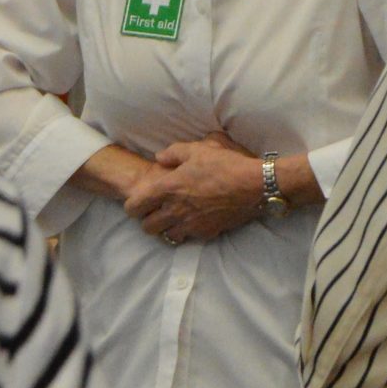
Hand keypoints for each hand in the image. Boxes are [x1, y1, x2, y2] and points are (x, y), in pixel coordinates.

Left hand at [125, 137, 264, 244]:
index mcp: (168, 188)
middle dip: (148, 220)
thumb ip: (173, 153)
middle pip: (147, 228)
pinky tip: (194, 220)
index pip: (135, 207)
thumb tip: (159, 157)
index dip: (133, 206)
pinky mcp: (206, 233)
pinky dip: (187, 231)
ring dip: (167, 228)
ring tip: (175, 217)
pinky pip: (188, 238)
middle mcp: (175, 210)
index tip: (141, 202)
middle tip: (157, 211)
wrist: (253, 185)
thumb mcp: (198, 149)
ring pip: (166, 236)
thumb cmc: (224, 164)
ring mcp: (190, 224)